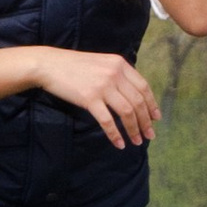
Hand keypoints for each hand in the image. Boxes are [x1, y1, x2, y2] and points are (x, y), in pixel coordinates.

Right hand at [32, 48, 160, 148]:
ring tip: (137, 141)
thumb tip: (132, 95)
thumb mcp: (102, 63)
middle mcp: (115, 74)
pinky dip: (115, 134)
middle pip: (138, 101)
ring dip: (134, 129)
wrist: (50, 65)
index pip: (143, 87)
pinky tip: (119, 143)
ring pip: (126, 112)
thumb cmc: (75, 66)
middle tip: (149, 135)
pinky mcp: (89, 98)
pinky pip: (107, 121)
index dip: (152, 104)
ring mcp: (103, 86)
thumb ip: (117, 75)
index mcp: (121, 64)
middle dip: (146, 121)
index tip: (156, 118)